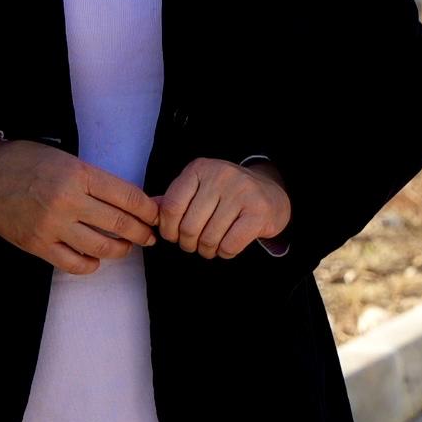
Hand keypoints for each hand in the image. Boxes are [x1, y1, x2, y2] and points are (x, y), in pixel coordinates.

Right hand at [0, 136, 158, 274]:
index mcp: (78, 175)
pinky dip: (91, 264)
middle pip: (119, 224)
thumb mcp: (67, 160)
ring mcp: (52, 226)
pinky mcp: (37, 245)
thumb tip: (135, 200)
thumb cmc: (29, 163)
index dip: (148, 210)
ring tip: (125, 247)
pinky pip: (74, 264)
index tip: (155, 216)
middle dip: (141, 233)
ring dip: (120, 250)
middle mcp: (67, 201)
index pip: (127, 196)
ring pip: (101, 248)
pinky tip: (95, 258)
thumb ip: (97, 181)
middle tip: (149, 237)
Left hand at [155, 157, 291, 259]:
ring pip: (209, 238)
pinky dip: (225, 253)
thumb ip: (174, 200)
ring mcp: (242, 192)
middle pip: (189, 226)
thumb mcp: (199, 190)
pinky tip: (228, 246)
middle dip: (188, 244)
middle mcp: (221, 176)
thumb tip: (149, 213)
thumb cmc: (228, 195)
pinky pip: (230, 245)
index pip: (171, 206)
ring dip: (207, 250)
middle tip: (195, 245)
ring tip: (211, 246)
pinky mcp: (258, 212)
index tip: (173, 236)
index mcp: (200, 168)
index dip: (168, 229)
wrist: (271, 194)